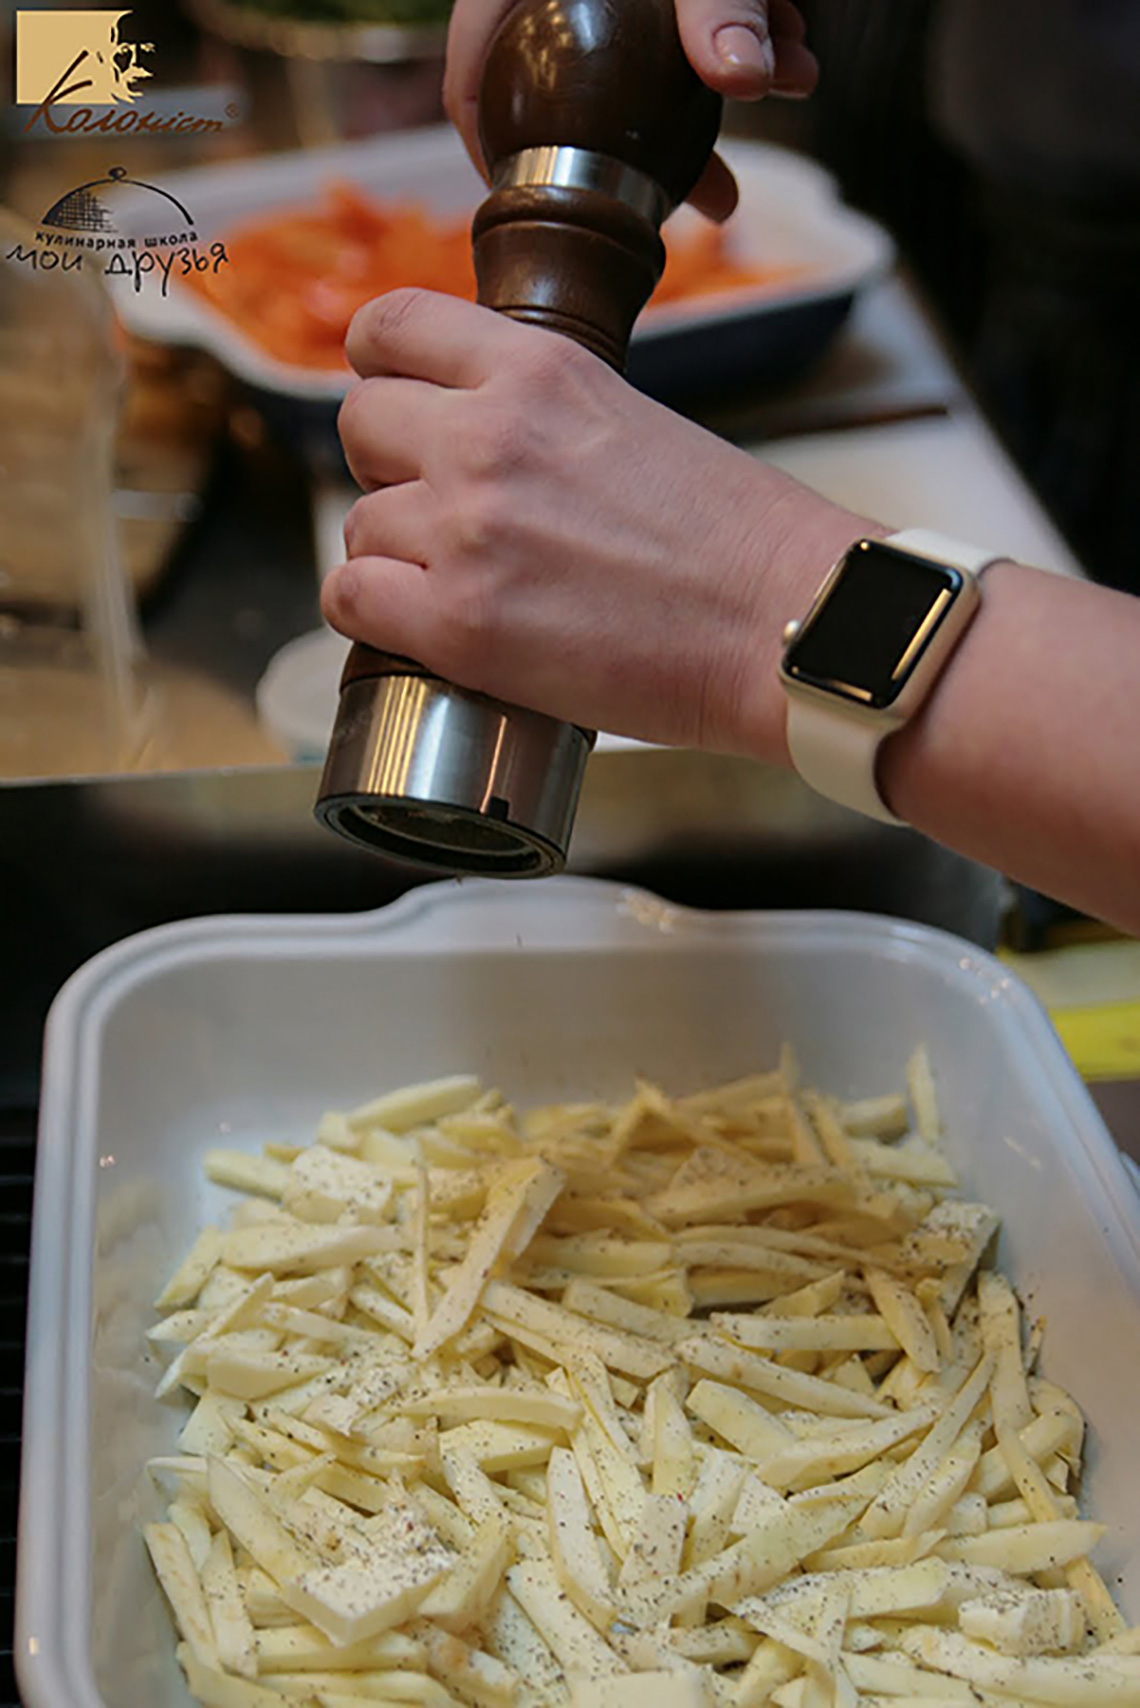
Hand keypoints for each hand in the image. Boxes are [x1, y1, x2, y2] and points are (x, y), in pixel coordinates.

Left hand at [323, 289, 865, 755]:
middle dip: (386, 468)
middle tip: (436, 511)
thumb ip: (540, 414)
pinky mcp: (459, 624)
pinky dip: (375, 617)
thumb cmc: (736, 542)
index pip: (388, 326)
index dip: (380, 370)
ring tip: (465, 585)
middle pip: (357, 425)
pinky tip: (425, 627)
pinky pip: (350, 599)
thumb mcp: (631, 420)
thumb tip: (476, 436)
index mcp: (537, 369)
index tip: (399, 407)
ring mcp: (466, 531)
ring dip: (396, 556)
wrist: (786, 626)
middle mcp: (486, 437)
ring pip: (356, 525)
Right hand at [444, 0, 817, 222]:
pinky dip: (738, 28)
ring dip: (723, 82)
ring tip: (795, 82)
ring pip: (641, 54)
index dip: (504, 166)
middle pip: (576, 91)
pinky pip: (676, 14)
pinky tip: (796, 44)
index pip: (473, 90)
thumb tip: (745, 82)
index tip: (558, 219)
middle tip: (721, 198)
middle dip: (665, 145)